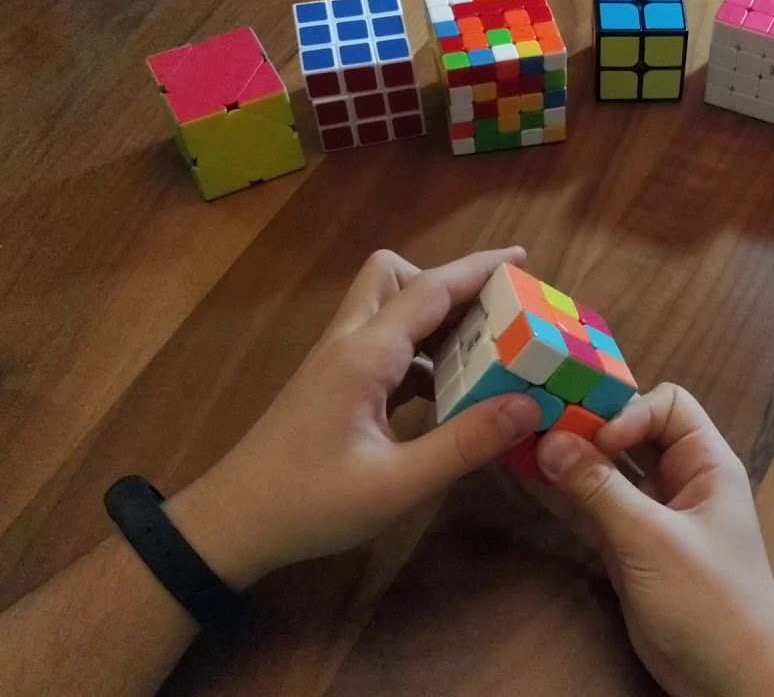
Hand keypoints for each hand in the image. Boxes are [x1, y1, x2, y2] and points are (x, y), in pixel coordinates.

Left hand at [164, 249, 541, 588]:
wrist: (234, 523)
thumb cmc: (311, 503)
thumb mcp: (398, 483)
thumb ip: (465, 442)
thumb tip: (529, 404)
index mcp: (364, 356)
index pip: (429, 290)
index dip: (478, 270)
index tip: (524, 259)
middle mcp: (348, 344)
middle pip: (395, 276)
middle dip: (448, 284)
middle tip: (495, 315)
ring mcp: (337, 363)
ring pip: (387, 308)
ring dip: (435, 318)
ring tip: (485, 352)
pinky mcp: (334, 385)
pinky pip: (384, 344)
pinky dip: (420, 351)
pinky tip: (448, 391)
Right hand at [531, 384, 773, 696]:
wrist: (731, 677)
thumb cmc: (710, 599)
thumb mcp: (653, 540)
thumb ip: (600, 490)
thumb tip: (550, 440)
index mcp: (706, 464)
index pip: (668, 405)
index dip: (628, 410)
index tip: (595, 439)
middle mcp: (679, 481)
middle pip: (630, 432)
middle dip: (587, 425)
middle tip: (535, 420)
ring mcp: (651, 516)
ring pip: (605, 472)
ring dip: (567, 459)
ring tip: (516, 440)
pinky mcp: (627, 549)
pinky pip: (592, 509)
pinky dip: (563, 495)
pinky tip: (525, 479)